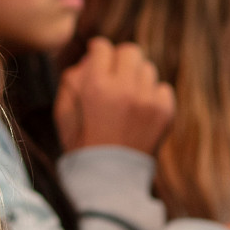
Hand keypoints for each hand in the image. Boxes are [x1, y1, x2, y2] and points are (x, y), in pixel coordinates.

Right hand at [54, 38, 174, 154]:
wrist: (109, 181)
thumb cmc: (82, 145)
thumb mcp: (64, 112)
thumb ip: (72, 79)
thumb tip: (90, 57)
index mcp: (95, 86)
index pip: (102, 48)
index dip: (97, 50)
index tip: (97, 55)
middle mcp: (124, 89)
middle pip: (130, 51)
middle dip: (120, 59)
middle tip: (115, 73)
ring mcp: (148, 100)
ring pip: (147, 68)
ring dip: (136, 78)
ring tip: (127, 98)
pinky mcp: (165, 112)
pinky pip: (162, 88)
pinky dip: (152, 96)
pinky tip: (140, 111)